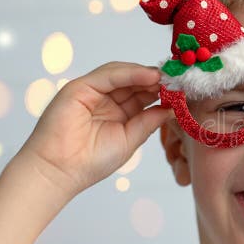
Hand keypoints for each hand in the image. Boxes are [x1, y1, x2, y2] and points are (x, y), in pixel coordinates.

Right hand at [18, 61, 172, 198]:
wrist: (60, 171)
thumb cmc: (91, 161)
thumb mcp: (130, 139)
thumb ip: (149, 121)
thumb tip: (173, 109)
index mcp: (119, 113)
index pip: (144, 95)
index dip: (163, 91)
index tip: (183, 89)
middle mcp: (107, 99)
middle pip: (136, 82)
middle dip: (158, 80)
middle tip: (179, 79)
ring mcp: (93, 91)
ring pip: (123, 74)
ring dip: (146, 74)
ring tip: (167, 77)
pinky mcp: (80, 87)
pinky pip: (108, 74)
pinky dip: (130, 73)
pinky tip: (149, 76)